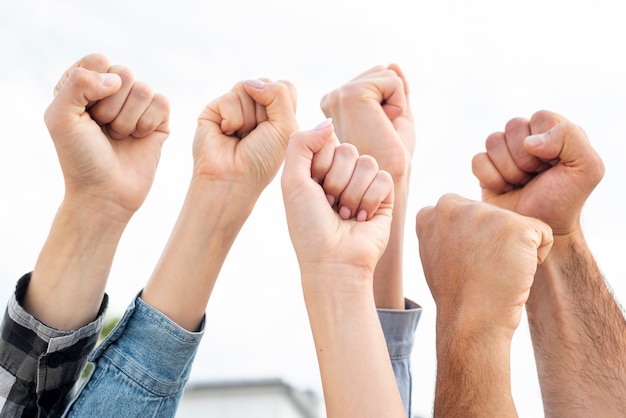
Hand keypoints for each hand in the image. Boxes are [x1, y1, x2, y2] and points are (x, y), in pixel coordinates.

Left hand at [44, 53, 169, 220]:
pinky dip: (148, 123)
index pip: (99, 61)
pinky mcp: (158, 120)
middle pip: (124, 73)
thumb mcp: (60, 117)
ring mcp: (137, 106)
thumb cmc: (80, 158)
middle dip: (112, 106)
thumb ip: (78, 82)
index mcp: (84, 86)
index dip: (93, 86)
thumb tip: (117, 79)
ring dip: (129, 120)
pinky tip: (139, 139)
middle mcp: (111, 93)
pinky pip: (162, 102)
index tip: (84, 113)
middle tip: (103, 128)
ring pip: (144, 89)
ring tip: (119, 137)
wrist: (105, 193)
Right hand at [193, 79, 297, 194]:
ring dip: (248, 117)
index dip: (281, 102)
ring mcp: (234, 107)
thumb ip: (279, 95)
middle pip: (265, 83)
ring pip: (247, 87)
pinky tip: (226, 134)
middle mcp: (255, 108)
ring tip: (241, 136)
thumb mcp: (285, 127)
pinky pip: (229, 98)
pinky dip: (232, 119)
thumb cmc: (262, 159)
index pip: (284, 86)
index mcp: (276, 113)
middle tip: (257, 134)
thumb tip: (250, 83)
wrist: (233, 177)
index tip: (276, 129)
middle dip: (265, 110)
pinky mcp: (214, 109)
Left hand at [282, 119, 393, 277]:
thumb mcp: (292, 182)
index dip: (320, 164)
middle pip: (348, 150)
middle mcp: (341, 173)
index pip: (327, 140)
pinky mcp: (384, 196)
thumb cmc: (308, 226)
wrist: (334, 261)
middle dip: (337, 182)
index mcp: (318, 167)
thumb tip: (329, 121)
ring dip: (353, 195)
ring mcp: (363, 183)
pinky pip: (383, 178)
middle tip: (329, 205)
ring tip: (344, 215)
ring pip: (367, 163)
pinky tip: (361, 219)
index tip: (312, 188)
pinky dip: (370, 201)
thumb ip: (300, 143)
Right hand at [320, 64, 413, 180]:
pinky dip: (399, 104)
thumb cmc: (390, 160)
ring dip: (396, 102)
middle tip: (382, 130)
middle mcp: (332, 98)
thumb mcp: (396, 118)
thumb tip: (392, 63)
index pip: (377, 78)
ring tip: (382, 129)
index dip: (391, 101)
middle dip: (393, 97)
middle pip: (380, 71)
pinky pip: (391, 81)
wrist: (383, 184)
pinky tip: (384, 126)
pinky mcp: (350, 96)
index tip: (380, 130)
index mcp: (337, 104)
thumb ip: (394, 91)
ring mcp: (337, 96)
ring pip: (386, 73)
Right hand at [416, 194, 552, 333]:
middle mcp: (454, 206)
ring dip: (514, 248)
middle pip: (493, 215)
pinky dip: (538, 257)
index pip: (469, 214)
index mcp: (432, 212)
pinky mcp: (515, 226)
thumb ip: (448, 230)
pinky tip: (517, 273)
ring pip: (516, 225)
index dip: (473, 241)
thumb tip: (468, 223)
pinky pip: (543, 234)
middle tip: (480, 270)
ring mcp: (484, 213)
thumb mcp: (437, 253)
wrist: (469, 321)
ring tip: (496, 271)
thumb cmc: (458, 294)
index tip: (464, 263)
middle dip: (493, 241)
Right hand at [472, 110, 603, 235]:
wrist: (539, 230)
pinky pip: (478, 160)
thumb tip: (529, 141)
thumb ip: (571, 139)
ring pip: (493, 141)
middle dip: (525, 158)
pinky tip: (504, 189)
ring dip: (509, 169)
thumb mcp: (588, 169)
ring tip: (520, 184)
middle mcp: (527, 138)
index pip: (541, 117)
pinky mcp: (485, 169)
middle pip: (514, 126)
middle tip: (535, 176)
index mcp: (554, 132)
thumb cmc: (565, 200)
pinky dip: (491, 178)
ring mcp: (504, 153)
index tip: (553, 164)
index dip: (545, 141)